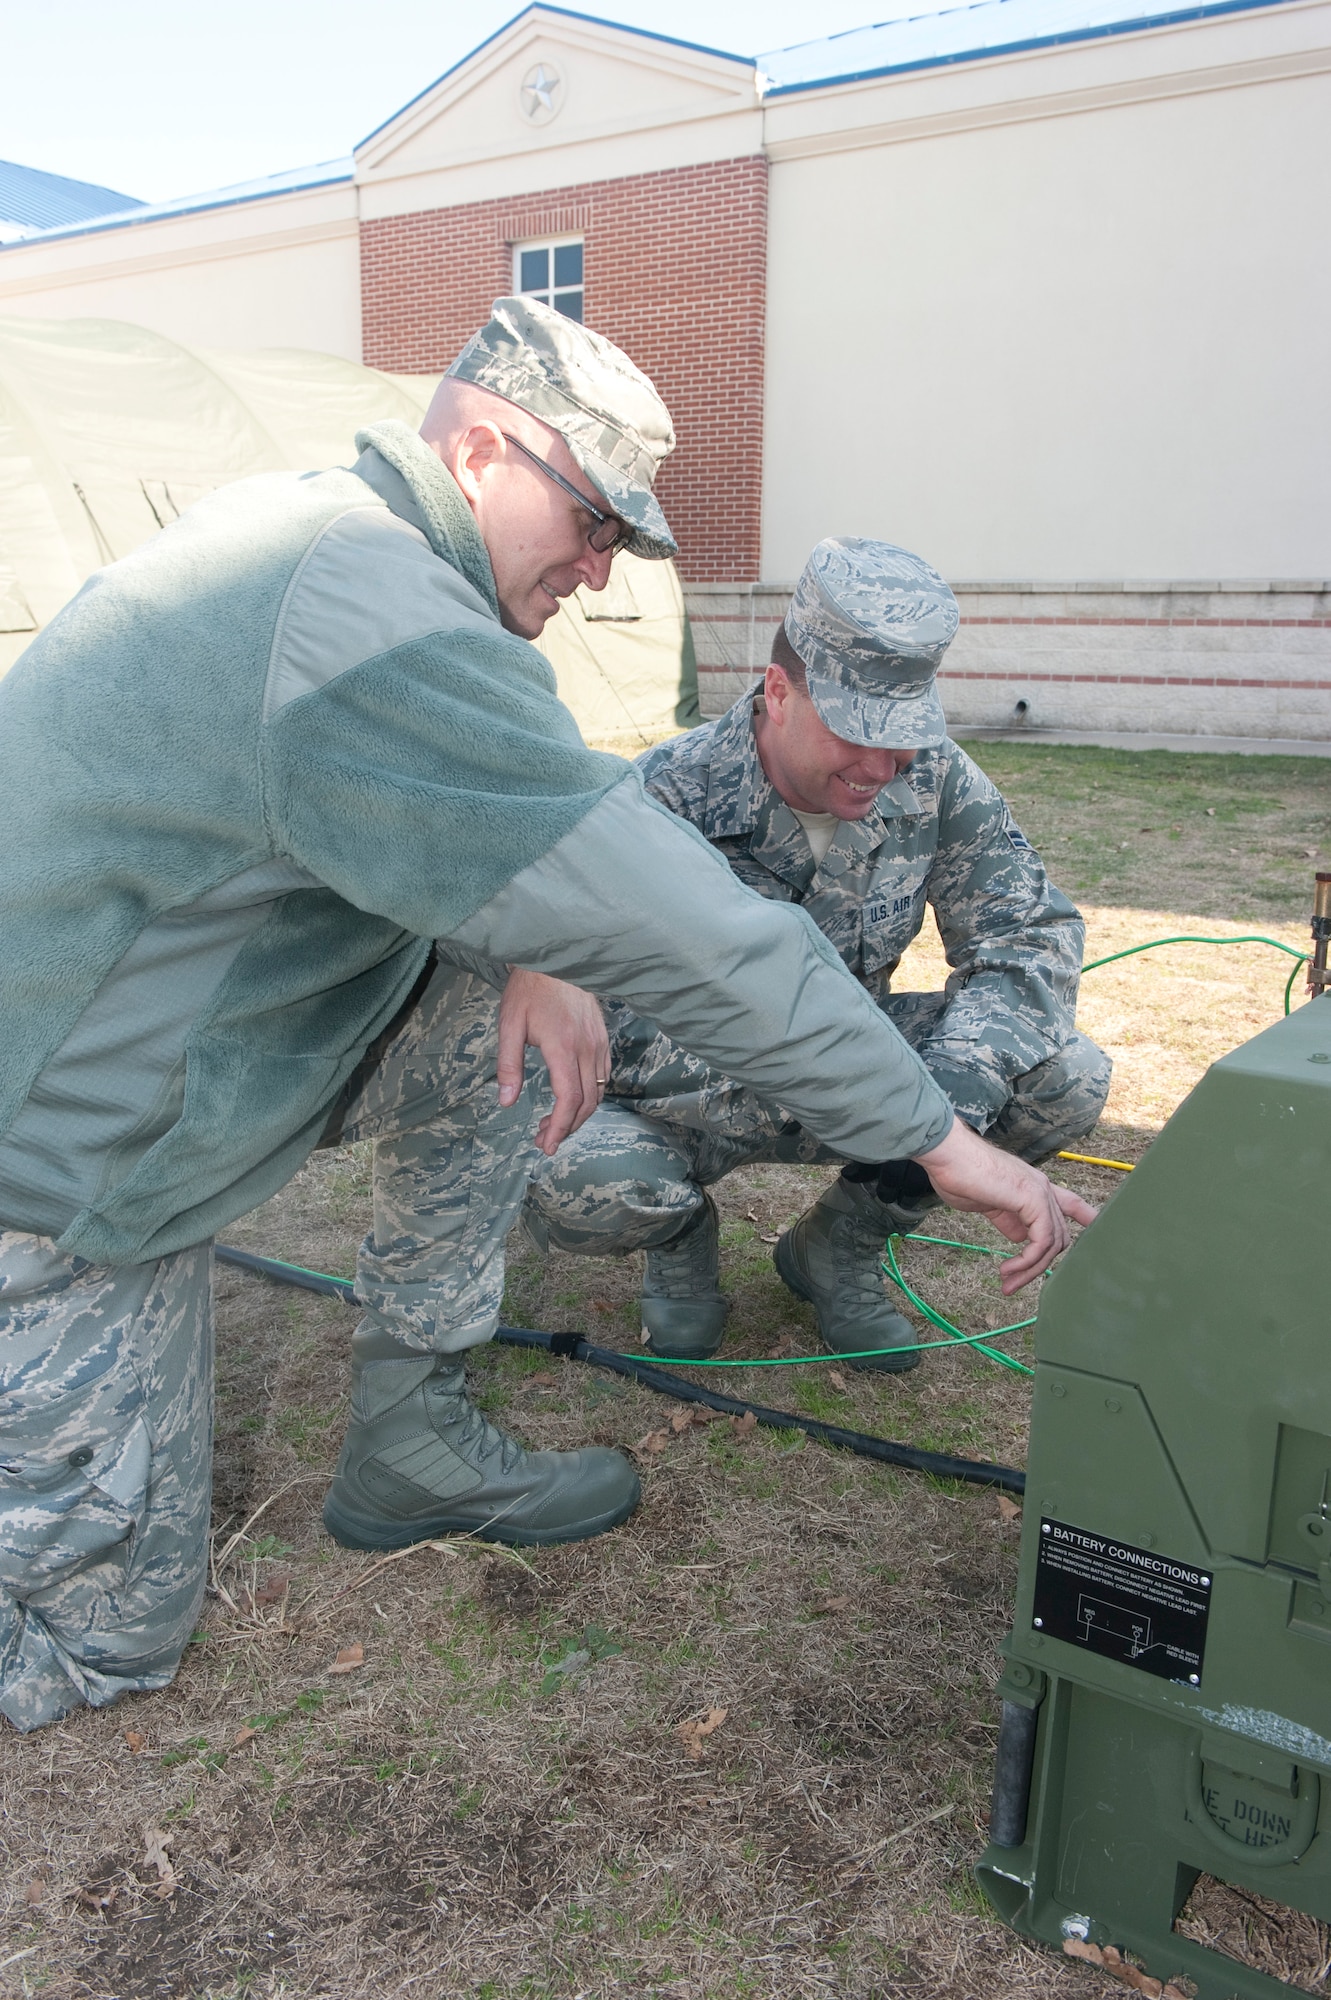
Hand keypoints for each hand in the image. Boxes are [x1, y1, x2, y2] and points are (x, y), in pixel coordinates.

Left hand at [497, 968, 610, 1157]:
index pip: (569, 1099)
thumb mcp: (509, 1024)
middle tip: (545, 1140)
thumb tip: (506, 1102)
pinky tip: (571, 1099)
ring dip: (578, 1114)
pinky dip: (590, 1095)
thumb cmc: (528, 989)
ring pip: (597, 1091)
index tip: (548, 1145)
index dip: (561, 1127)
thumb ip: (508, 1065)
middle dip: (568, 1127)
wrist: (554, 957)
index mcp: (562, 1046)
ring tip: (554, 1124)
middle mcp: (586, 1047)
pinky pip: (602, 1075)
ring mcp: (598, 1042)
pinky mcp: (602, 1037)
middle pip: (586, 1102)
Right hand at [912, 1121, 1097, 1294]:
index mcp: (1032, 1186)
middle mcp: (1042, 1187)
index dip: (1086, 1218)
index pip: (1070, 1203)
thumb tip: (1019, 1237)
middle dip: (1038, 1266)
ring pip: (1052, 1243)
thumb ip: (1007, 1219)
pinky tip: (1008, 1268)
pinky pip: (1042, 1241)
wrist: (948, 1157)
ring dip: (1029, 1269)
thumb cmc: (959, 1175)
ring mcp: (1040, 1192)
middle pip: (1059, 1235)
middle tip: (1010, 1283)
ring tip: (1007, 1282)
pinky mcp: (1033, 1199)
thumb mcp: (987, 1204)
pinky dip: (1027, 1261)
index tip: (1095, 1231)